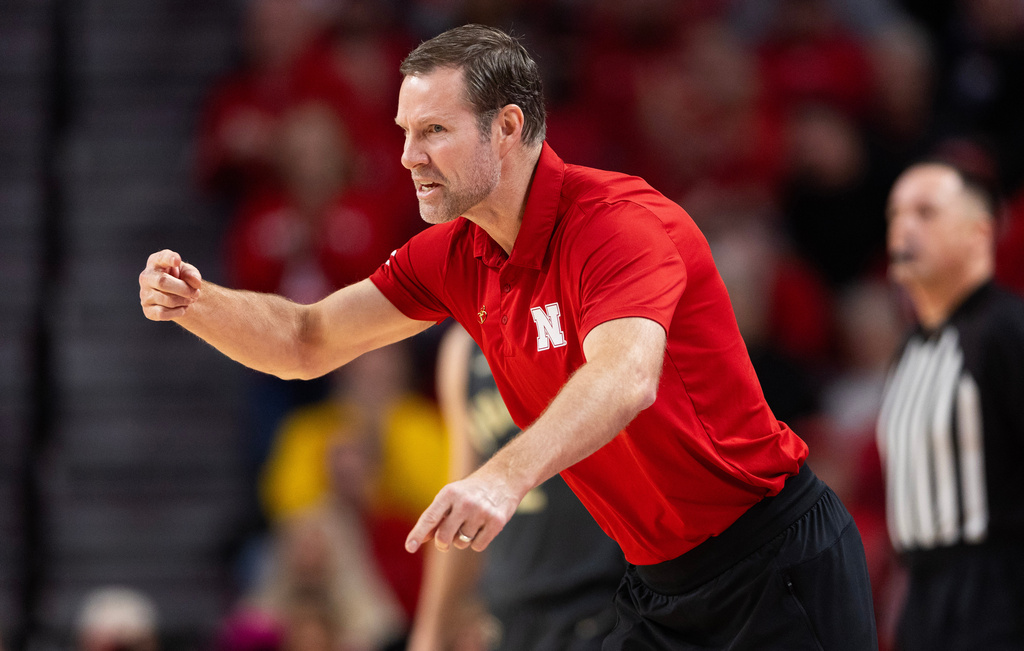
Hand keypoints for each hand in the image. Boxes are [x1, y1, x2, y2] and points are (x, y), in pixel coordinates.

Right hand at [139, 249, 202, 320]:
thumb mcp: (189, 272)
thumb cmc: (181, 279)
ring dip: (184, 301)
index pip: (160, 258)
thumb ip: (192, 274)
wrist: (178, 295)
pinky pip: (162, 313)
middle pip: (162, 282)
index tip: (177, 260)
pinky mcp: (147, 310)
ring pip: (166, 300)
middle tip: (195, 293)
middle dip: (184, 289)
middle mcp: (146, 277)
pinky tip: (182, 308)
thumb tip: (196, 283)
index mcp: (156, 262)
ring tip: (190, 299)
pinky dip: (177, 312)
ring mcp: (144, 294)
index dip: (168, 258)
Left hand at [406, 470, 520, 553]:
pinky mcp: (496, 521)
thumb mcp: (451, 497)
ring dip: (463, 539)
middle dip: (442, 543)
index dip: (418, 533)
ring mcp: (481, 512)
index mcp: (449, 493)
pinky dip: (478, 541)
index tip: (409, 547)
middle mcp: (464, 502)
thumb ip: (436, 517)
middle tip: (446, 541)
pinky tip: (483, 527)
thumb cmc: (471, 491)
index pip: (430, 517)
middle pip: (444, 537)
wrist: (503, 478)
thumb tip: (421, 539)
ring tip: (472, 522)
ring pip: (462, 543)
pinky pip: (478, 546)